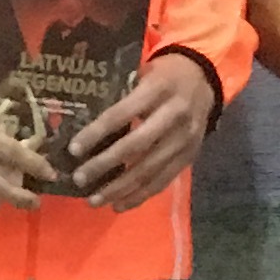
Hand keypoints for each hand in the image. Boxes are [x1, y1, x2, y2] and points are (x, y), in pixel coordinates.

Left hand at [68, 49, 221, 210]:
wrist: (205, 77)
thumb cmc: (163, 75)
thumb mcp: (142, 74)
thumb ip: (120, 94)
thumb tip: (79, 120)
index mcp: (158, 90)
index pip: (122, 113)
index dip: (97, 132)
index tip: (74, 149)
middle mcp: (175, 115)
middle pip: (137, 146)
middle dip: (105, 165)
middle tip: (79, 178)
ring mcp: (186, 138)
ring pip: (150, 169)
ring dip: (120, 188)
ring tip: (94, 200)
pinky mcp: (190, 155)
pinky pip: (164, 180)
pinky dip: (140, 195)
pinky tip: (119, 205)